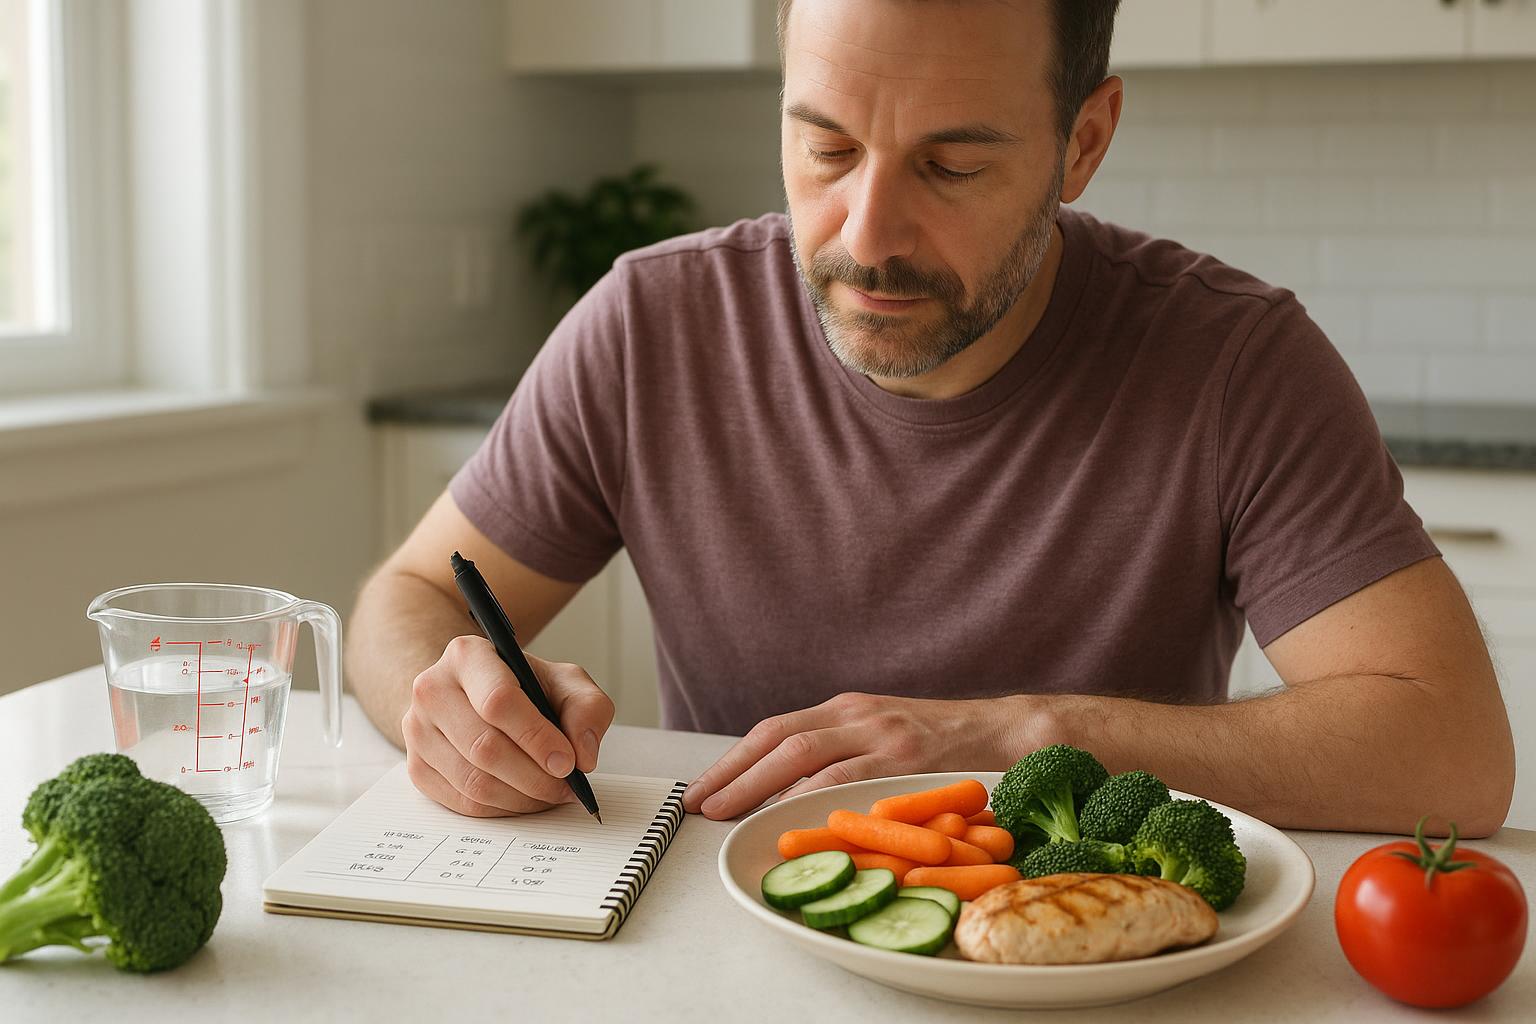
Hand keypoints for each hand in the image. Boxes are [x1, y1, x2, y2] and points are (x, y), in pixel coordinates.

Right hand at [402, 635, 614, 815]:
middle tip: (566, 787)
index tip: (567, 762)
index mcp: (468, 656)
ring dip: (522, 798)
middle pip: (484, 748)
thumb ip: (587, 709)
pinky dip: (502, 809)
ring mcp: (417, 731)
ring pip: (473, 782)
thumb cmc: (525, 687)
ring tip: (551, 793)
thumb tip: (583, 755)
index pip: (498, 701)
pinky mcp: (417, 768)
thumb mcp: (566, 682)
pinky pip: (463, 803)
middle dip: (535, 776)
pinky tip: (525, 798)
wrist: (476, 695)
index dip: (536, 737)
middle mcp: (432, 689)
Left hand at [681, 692, 1025, 819]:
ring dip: (756, 787)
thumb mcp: (886, 736)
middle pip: (777, 739)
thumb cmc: (947, 746)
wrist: (1010, 733)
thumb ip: (845, 754)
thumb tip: (788, 793)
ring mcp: (882, 735)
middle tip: (698, 804)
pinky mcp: (907, 760)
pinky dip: (811, 799)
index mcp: (848, 709)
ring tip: (725, 813)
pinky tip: (786, 818)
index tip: (703, 788)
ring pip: (803, 756)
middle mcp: (858, 715)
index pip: (776, 731)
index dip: (734, 760)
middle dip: (731, 773)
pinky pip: (848, 780)